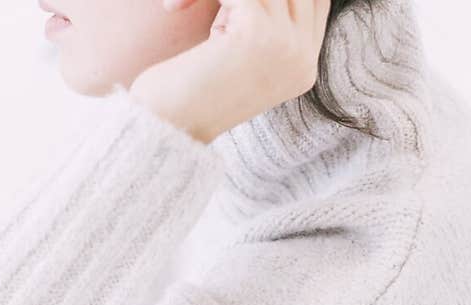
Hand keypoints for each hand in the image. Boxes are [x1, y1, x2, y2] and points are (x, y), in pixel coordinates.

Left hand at [129, 0, 331, 143]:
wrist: (166, 127)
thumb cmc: (190, 89)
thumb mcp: (241, 50)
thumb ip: (265, 19)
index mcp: (304, 67)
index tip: (234, 3)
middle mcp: (303, 59)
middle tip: (215, 5)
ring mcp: (286, 47)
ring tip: (194, 14)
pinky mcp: (259, 34)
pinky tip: (175, 8)